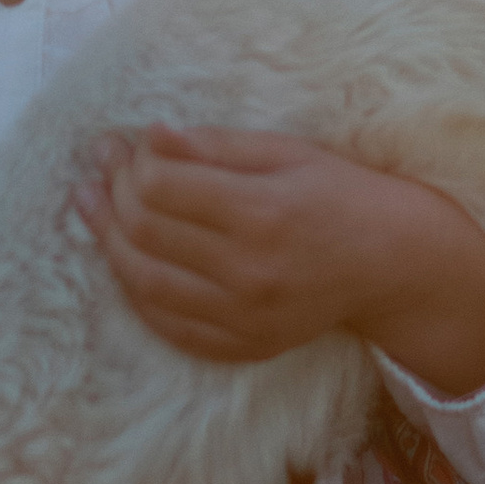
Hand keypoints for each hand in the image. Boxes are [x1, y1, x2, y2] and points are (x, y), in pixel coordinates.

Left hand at [73, 127, 484, 393]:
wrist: (391, 265)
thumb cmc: (339, 194)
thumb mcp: (286, 152)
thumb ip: (214, 146)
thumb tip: (148, 137)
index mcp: (263, 213)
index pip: (161, 187)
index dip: (132, 160)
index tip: (127, 141)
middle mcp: (250, 272)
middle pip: (144, 232)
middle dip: (112, 193)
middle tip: (102, 168)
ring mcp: (244, 318)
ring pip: (142, 281)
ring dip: (108, 240)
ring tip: (92, 208)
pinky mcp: (241, 347)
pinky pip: (165, 324)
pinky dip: (134, 290)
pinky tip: (124, 258)